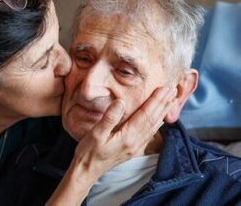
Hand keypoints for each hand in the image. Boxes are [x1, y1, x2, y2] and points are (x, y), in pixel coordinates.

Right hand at [46, 87, 175, 205]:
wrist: (87, 171)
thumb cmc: (88, 152)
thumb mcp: (95, 133)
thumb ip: (109, 117)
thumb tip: (121, 102)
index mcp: (127, 137)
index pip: (145, 115)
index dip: (155, 101)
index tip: (164, 88)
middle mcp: (135, 142)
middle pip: (153, 120)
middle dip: (163, 104)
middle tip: (173, 90)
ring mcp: (135, 147)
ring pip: (153, 127)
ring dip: (162, 113)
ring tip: (170, 101)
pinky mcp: (133, 149)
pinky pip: (149, 134)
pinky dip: (156, 124)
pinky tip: (159, 120)